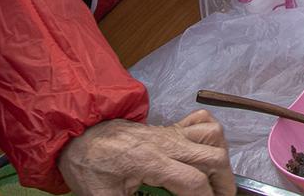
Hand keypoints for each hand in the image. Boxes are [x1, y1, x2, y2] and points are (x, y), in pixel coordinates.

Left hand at [58, 111, 233, 195]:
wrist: (79, 134)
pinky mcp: (169, 127)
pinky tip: (203, 152)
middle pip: (213, 157)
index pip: (194, 181)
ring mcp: (171, 132)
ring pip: (213, 136)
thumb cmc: (89, 167)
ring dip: (221, 158)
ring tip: (216, 177)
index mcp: (152, 162)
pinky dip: (210, 135)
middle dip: (224, 183)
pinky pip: (201, 120)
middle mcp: (168, 143)